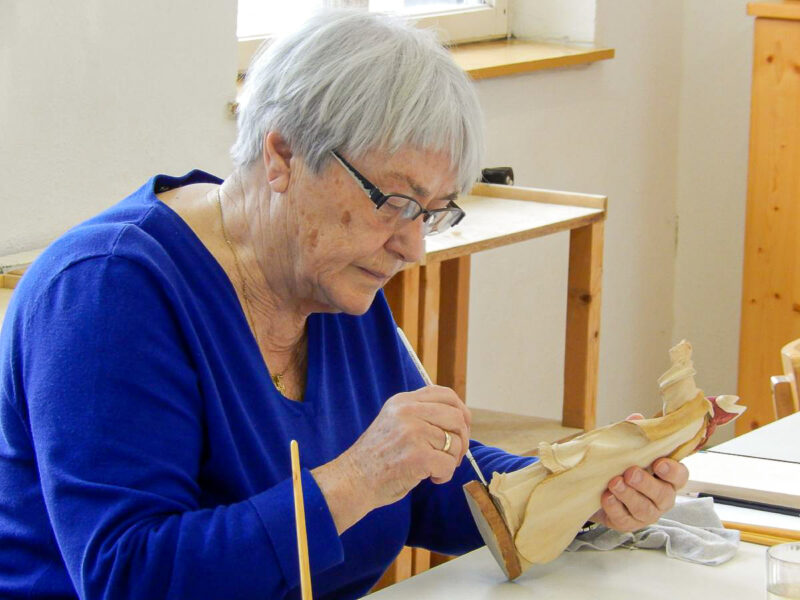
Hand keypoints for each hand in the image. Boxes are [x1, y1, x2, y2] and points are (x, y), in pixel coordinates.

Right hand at [312, 385, 470, 532]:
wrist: (352, 480)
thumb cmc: (376, 458)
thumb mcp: (394, 422)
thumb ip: (420, 415)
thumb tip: (458, 420)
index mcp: (403, 401)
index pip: (445, 394)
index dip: (461, 411)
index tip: (461, 428)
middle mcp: (408, 412)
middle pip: (456, 417)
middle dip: (461, 439)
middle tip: (451, 455)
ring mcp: (413, 433)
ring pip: (455, 443)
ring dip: (450, 461)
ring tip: (433, 469)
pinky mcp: (417, 456)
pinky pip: (448, 464)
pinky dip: (444, 475)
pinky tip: (431, 478)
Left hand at [589, 413, 689, 531]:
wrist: (595, 486)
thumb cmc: (620, 464)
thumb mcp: (625, 447)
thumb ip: (634, 434)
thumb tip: (637, 417)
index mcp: (666, 477)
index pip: (680, 475)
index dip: (673, 471)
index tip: (659, 462)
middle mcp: (661, 497)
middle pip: (663, 495)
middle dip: (647, 484)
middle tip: (631, 472)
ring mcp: (646, 513)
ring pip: (644, 509)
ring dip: (629, 495)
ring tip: (614, 483)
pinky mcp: (628, 523)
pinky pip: (624, 519)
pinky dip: (614, 507)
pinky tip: (606, 497)